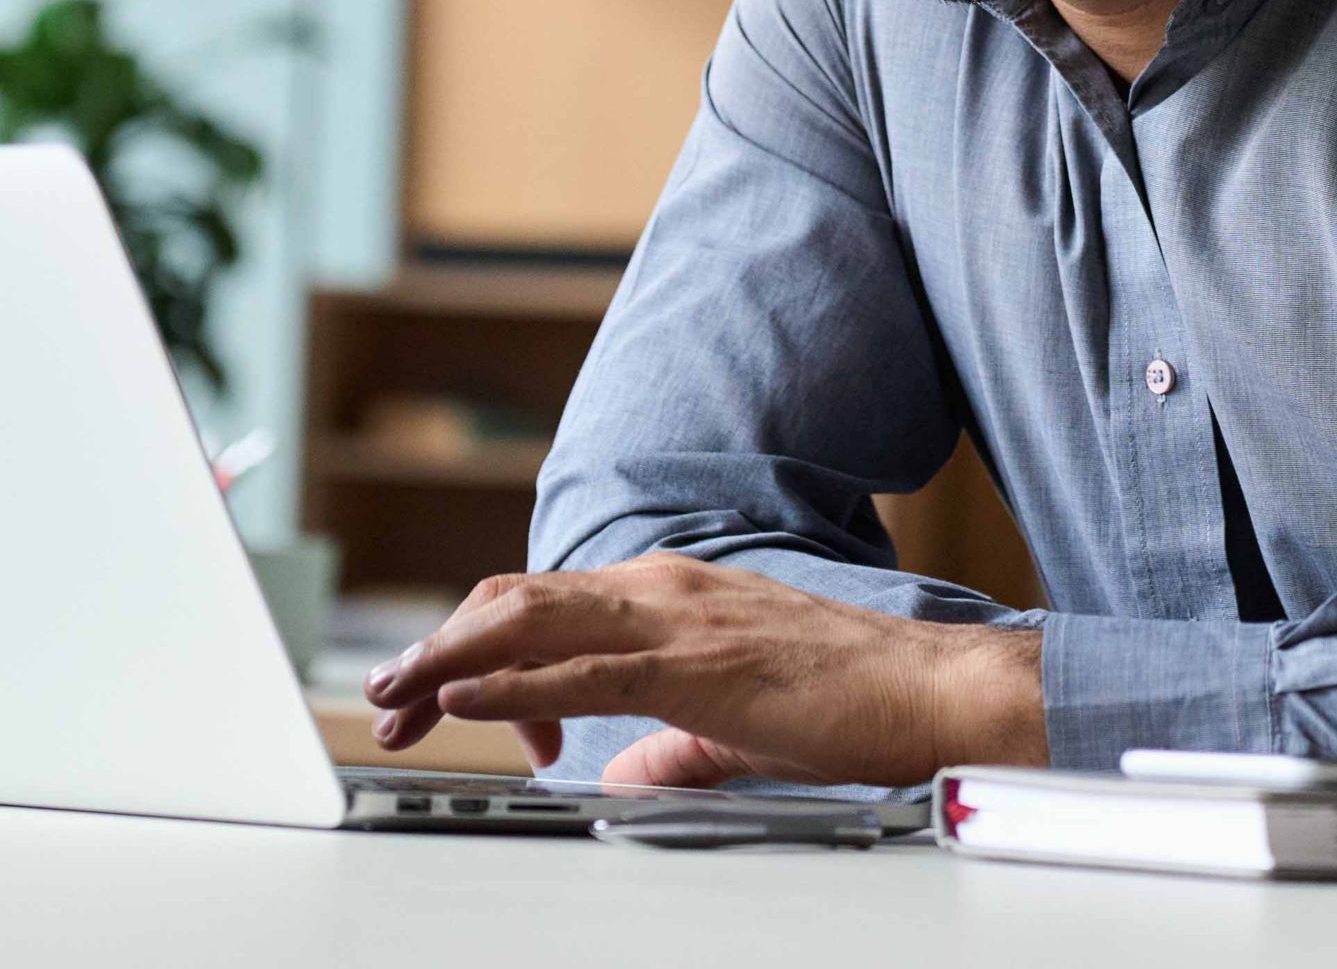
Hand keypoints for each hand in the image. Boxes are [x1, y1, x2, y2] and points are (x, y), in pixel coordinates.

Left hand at [361, 553, 1046, 787]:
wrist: (925, 688)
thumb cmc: (847, 700)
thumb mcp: (736, 725)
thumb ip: (672, 745)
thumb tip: (622, 777)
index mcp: (673, 593)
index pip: (547, 604)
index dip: (482, 648)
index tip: (449, 703)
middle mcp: (665, 586)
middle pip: (519, 599)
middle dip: (440, 645)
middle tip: (385, 695)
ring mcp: (678, 616)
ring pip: (533, 619)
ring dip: (452, 656)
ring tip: (395, 692)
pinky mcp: (695, 665)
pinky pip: (583, 668)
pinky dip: (513, 681)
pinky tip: (467, 698)